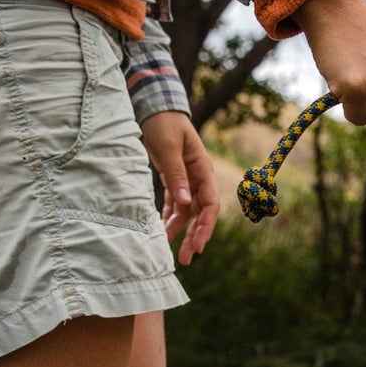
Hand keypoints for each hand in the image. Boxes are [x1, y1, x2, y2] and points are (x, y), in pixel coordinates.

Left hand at [141, 111, 219, 264]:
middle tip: (186, 259)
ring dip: (181, 232)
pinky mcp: (173, 181)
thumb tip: (185, 203)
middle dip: (194, 236)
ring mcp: (186, 181)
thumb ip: (176, 174)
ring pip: (187, 213)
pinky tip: (162, 233)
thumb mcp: (169, 146)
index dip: (206, 226)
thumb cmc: (164, 123)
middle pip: (200, 214)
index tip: (198, 244)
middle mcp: (198, 179)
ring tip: (171, 253)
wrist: (155, 108)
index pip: (210, 204)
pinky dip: (169, 219)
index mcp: (203, 170)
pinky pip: (174, 205)